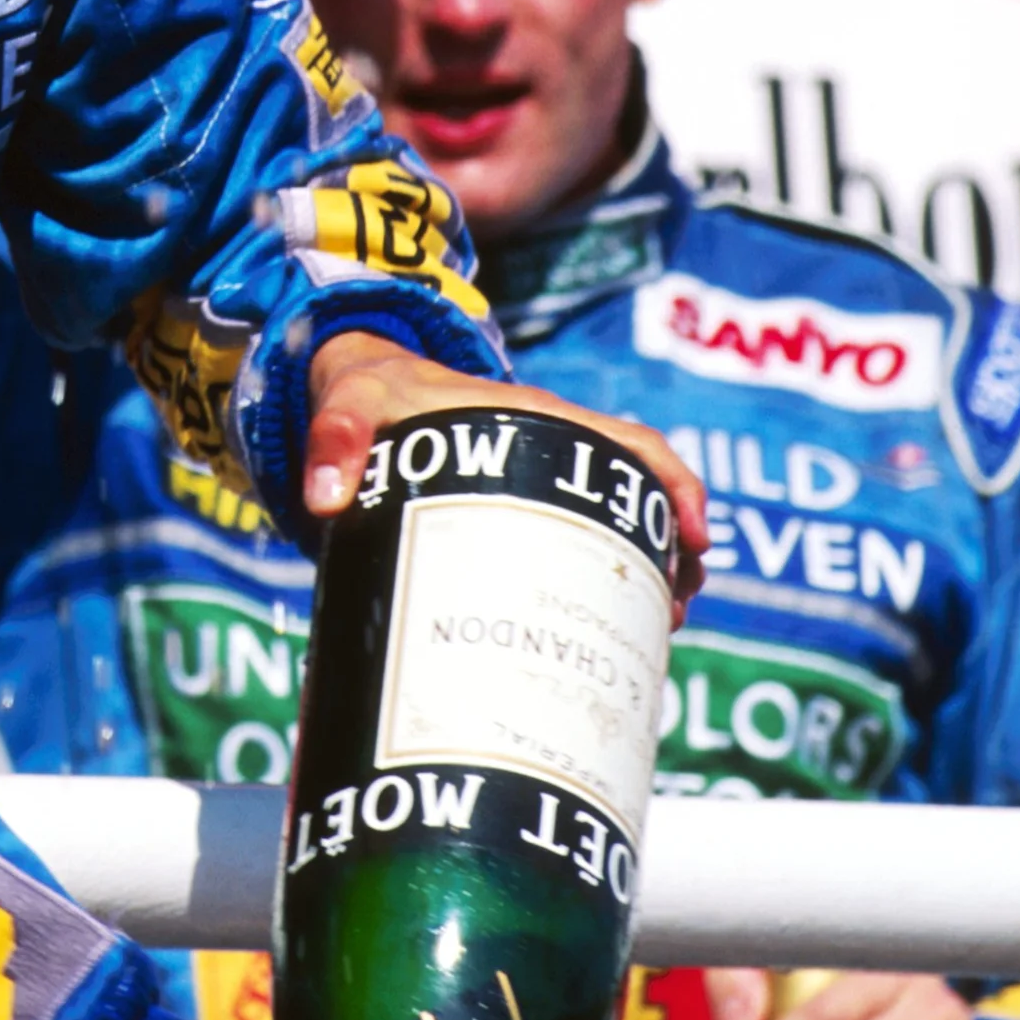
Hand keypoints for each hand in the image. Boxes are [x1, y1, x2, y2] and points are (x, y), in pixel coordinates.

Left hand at [302, 331, 709, 612]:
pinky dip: (599, 577)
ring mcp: (535, 481)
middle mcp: (546, 449)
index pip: (628, 443)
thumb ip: (331, 440)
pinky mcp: (514, 510)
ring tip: (657, 628)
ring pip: (613, 524)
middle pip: (636, 496)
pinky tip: (600, 630)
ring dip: (644, 568)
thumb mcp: (347, 404)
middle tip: (676, 611)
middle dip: (668, 550)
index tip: (695, 537)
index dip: (670, 485)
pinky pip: (574, 540)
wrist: (354, 388)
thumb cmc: (363, 392)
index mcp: (531, 418)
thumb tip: (323, 499)